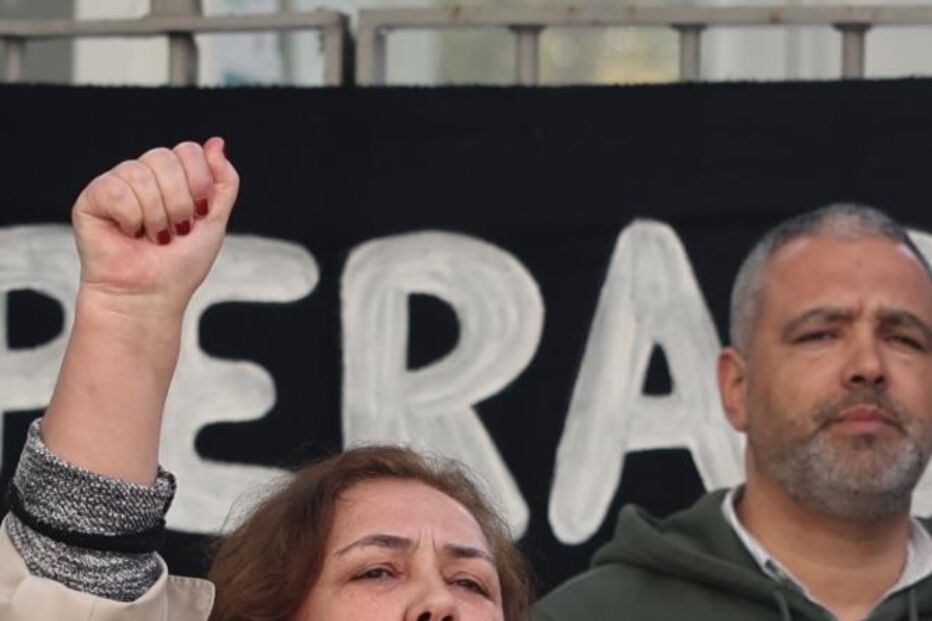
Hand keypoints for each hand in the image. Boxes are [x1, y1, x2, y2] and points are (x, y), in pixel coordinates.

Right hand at [71, 137, 237, 317]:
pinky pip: (115, 188)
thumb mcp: (215, 221)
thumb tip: (217, 142)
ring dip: (156, 215)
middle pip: (165, 156)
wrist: (151, 296)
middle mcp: (144, 176)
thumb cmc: (180, 265)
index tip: (199, 214)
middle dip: (180, 201)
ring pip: (141, 173)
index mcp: (173, 178)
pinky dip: (130, 217)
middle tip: (175, 230)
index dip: (200, 182)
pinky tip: (127, 233)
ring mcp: (117, 184)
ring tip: (152, 237)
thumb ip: (224, 181)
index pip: (189, 150)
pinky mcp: (92, 198)